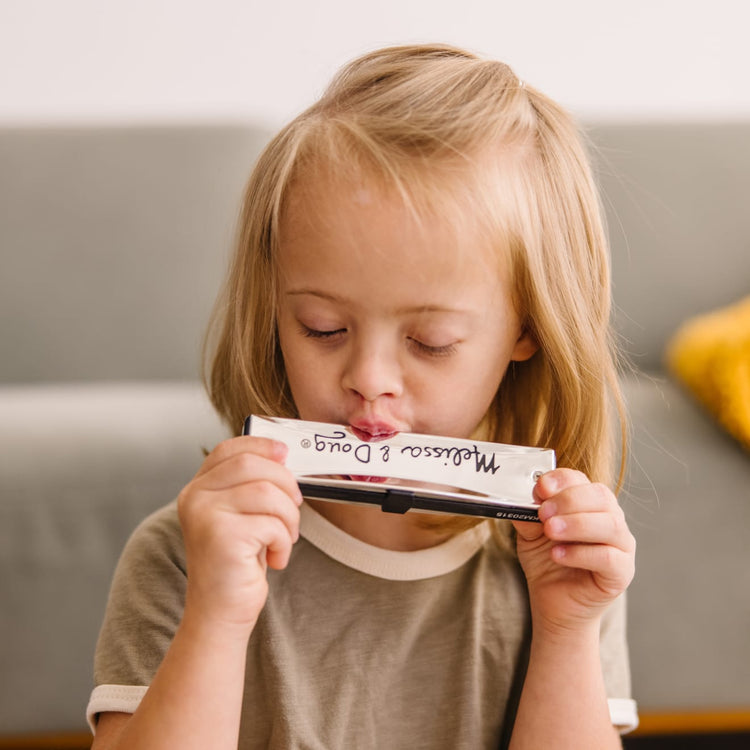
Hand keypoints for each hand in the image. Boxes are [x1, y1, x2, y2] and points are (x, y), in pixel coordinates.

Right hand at [177, 436, 302, 635]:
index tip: (285, 453)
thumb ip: (250, 486)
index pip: (229, 449)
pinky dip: (284, 541)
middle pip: (252, 464)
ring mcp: (205, 515)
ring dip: (289, 517)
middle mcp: (194, 498)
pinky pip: (272, 523)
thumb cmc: (237, 564)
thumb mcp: (240, 516)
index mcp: (197, 489)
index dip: (260, 445)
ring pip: (267, 492)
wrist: (220, 614)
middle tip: (294, 509)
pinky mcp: (222, 536)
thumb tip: (282, 456)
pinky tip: (275, 559)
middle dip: (285, 484)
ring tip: (285, 538)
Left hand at [512, 469, 635, 634]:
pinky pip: (609, 557)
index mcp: (588, 502)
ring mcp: (621, 545)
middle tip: (543, 513)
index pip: (581, 479)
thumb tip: (523, 500)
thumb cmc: (547, 561)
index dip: (561, 480)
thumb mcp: (530, 534)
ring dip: (577, 524)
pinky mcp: (622, 572)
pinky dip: (580, 553)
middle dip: (568, 500)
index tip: (540, 487)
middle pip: (600, 495)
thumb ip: (528, 515)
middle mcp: (609, 518)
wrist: (553, 602)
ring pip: (610, 524)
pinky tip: (558, 555)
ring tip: (551, 531)